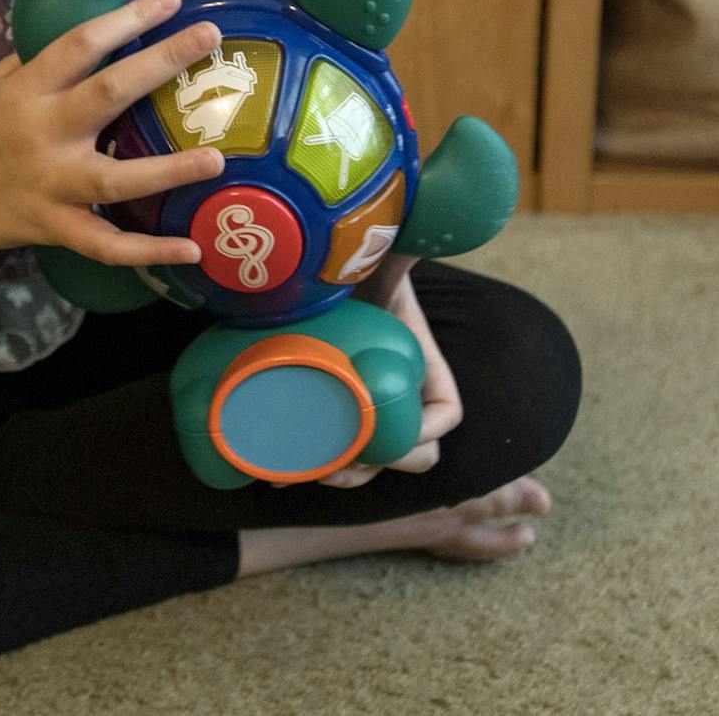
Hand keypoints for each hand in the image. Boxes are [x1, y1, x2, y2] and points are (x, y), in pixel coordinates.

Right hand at [0, 0, 223, 268]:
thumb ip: (45, 61)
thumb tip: (105, 27)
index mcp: (28, 90)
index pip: (80, 44)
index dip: (125, 18)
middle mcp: (41, 133)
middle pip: (108, 94)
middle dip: (161, 62)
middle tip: (210, 36)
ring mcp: (49, 184)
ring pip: (116, 180)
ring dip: (169, 169)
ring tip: (219, 157)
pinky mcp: (54, 228)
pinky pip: (106, 244)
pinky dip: (149, 251)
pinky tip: (193, 247)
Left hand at [320, 258, 461, 487]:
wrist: (304, 270)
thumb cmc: (348, 263)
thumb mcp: (375, 262)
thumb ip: (396, 253)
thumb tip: (405, 241)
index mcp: (420, 364)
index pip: (445, 413)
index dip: (426, 432)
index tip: (388, 434)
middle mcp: (395, 393)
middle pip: (408, 453)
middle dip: (378, 465)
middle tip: (339, 462)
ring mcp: (360, 408)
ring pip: (367, 464)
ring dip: (343, 477)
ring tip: (304, 472)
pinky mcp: (324, 414)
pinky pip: (329, 456)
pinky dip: (308, 471)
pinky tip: (273, 472)